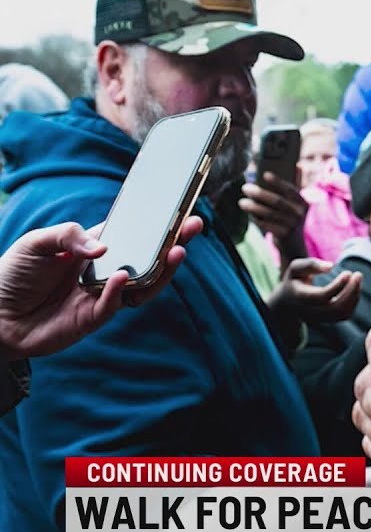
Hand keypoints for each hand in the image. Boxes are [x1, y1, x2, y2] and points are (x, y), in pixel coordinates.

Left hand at [0, 216, 202, 358]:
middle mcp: (104, 272)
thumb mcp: (36, 242)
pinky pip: (114, 305)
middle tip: (192, 228)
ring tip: (174, 253)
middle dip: (173, 245)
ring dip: (160, 271)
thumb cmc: (12, 274)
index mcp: (93, 250)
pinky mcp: (92, 319)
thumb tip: (103, 247)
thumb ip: (68, 236)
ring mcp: (101, 296)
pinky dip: (121, 291)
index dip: (156, 226)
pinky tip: (123, 277)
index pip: (133, 235)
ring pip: (142, 286)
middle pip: (147, 260)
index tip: (179, 212)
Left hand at [239, 172, 307, 254]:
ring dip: (254, 207)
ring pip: (270, 213)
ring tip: (242, 202)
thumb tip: (298, 166)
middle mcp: (300, 213)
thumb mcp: (296, 204)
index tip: (265, 174)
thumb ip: (295, 187)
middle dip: (260, 194)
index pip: (291, 189)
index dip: (278, 182)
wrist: (294, 245)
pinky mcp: (284, 235)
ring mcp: (293, 225)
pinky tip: (250, 214)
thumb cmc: (290, 218)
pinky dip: (257, 219)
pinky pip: (267, 225)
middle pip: (277, 201)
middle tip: (245, 188)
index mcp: (303, 202)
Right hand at [267, 258, 362, 323]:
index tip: (348, 273)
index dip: (337, 286)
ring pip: (342, 313)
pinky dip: (353, 301)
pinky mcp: (328, 321)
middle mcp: (310, 312)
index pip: (322, 296)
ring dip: (354, 296)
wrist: (287, 303)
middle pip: (336, 307)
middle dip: (351, 291)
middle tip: (358, 274)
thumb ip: (311, 264)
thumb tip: (331, 266)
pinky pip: (345, 315)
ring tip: (357, 278)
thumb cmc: (294, 280)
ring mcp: (320, 319)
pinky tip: (354, 287)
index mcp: (300, 298)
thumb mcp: (296, 268)